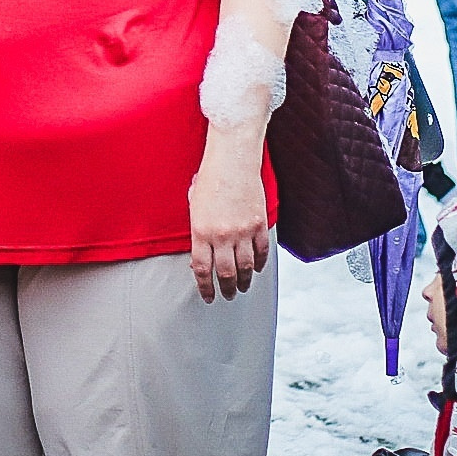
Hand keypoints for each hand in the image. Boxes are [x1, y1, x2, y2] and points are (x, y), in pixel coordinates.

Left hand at [188, 145, 270, 302]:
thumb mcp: (195, 206)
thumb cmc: (211, 177)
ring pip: (245, 267)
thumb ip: (198, 232)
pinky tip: (257, 269)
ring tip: (243, 287)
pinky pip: (261, 252)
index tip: (208, 296)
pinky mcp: (259, 224)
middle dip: (226, 289)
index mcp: (201, 231)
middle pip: (225, 273)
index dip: (205, 288)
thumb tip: (201, 256)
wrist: (233, 159)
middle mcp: (222, 235)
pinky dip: (260, 264)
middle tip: (228, 296)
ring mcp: (243, 231)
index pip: (202, 269)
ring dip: (244, 281)